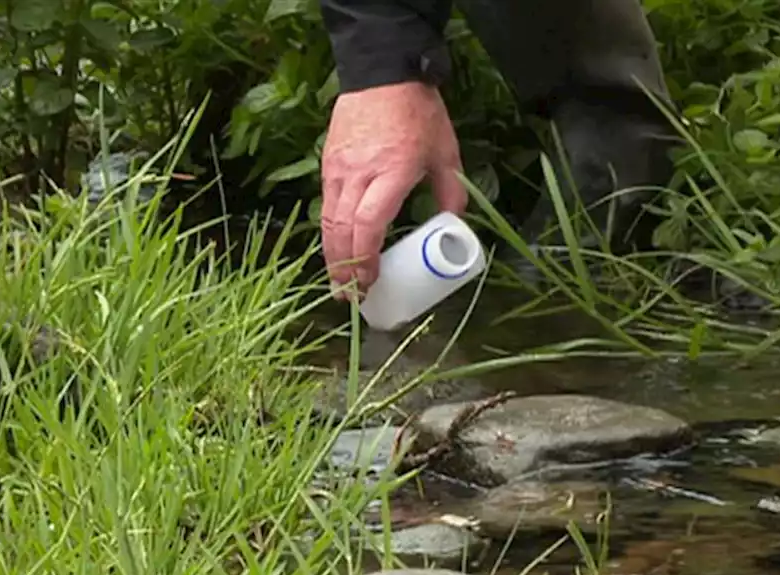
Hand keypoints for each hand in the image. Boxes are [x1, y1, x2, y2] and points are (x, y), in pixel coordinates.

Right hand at [319, 81, 466, 297]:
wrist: (382, 72)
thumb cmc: (418, 113)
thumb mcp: (446, 153)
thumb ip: (452, 193)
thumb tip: (454, 227)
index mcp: (391, 173)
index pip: (369, 226)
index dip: (367, 260)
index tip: (370, 284)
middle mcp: (358, 174)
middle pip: (342, 231)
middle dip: (344, 269)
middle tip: (351, 297)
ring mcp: (338, 168)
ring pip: (328, 220)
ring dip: (332, 256)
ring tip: (339, 283)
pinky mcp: (328, 162)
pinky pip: (325, 204)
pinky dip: (330, 232)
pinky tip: (337, 248)